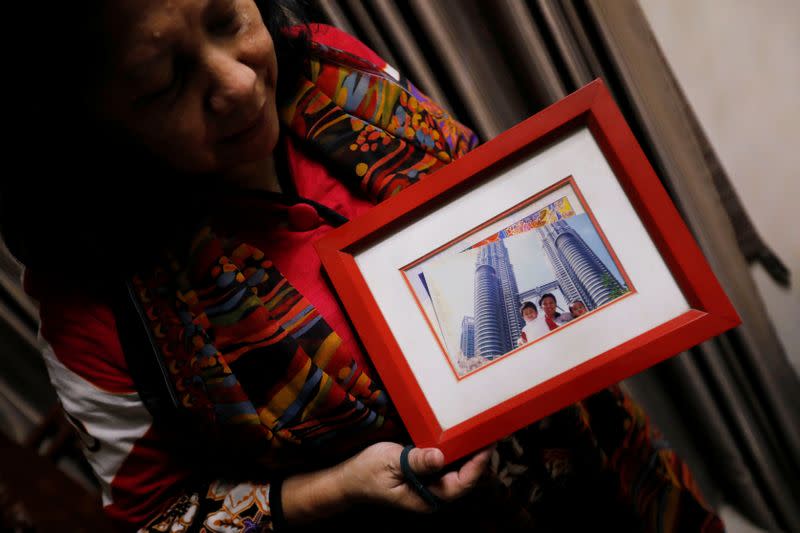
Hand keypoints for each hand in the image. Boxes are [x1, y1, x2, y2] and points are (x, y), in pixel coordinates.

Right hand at [338, 442, 493, 511]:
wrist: (348, 481)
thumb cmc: (366, 473)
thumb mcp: (390, 463)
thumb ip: (416, 461)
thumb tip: (441, 457)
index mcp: (427, 498)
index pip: (461, 484)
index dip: (477, 465)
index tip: (487, 444)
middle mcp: (433, 495)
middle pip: (465, 478)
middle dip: (478, 457)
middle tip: (489, 430)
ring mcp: (429, 486)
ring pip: (457, 471)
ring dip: (468, 453)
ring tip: (479, 430)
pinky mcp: (425, 476)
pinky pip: (446, 465)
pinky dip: (455, 451)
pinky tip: (459, 435)